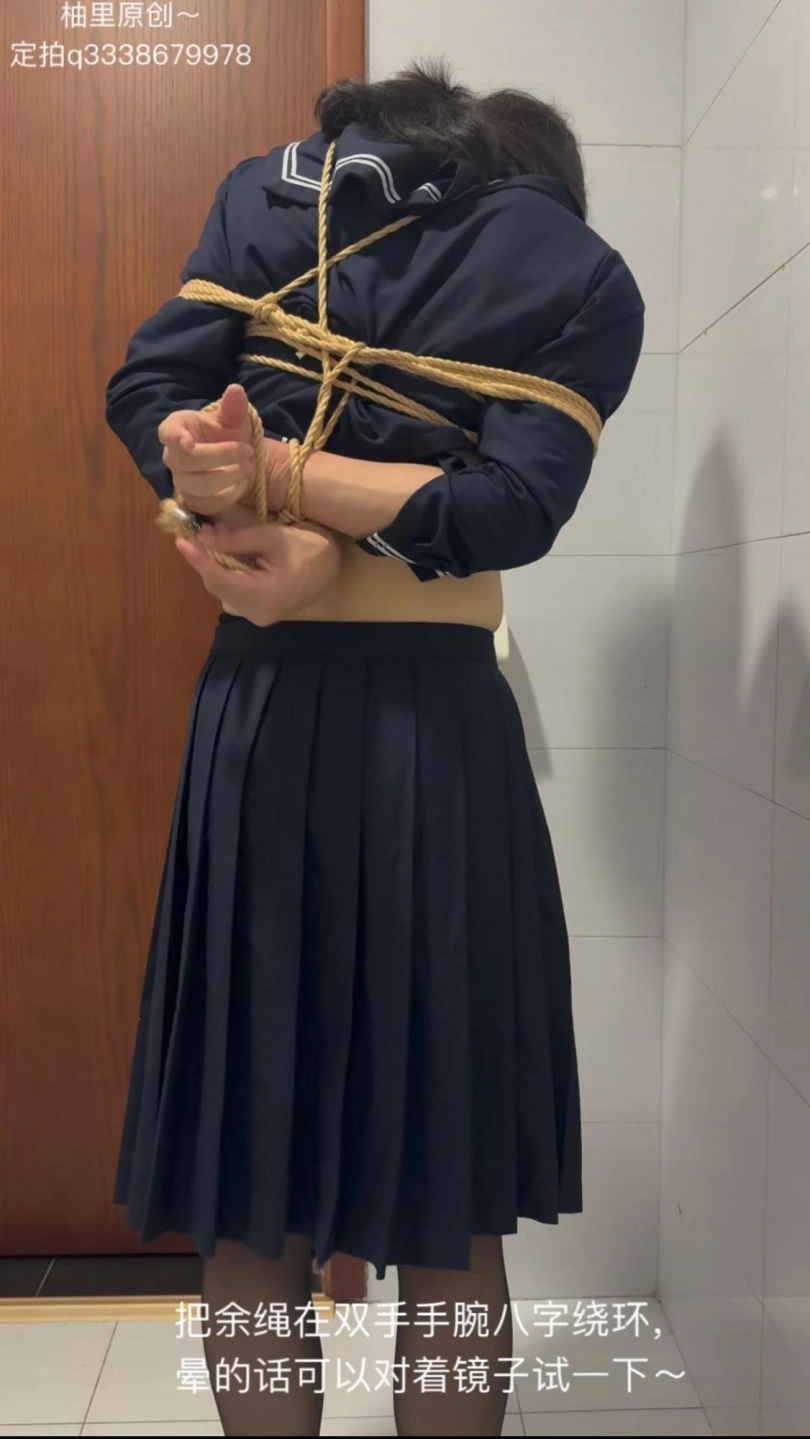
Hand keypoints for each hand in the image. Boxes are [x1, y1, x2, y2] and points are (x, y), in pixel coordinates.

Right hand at [158, 383, 254, 516]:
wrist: (236, 460)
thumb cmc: (228, 434)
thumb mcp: (234, 419)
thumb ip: (234, 407)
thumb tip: (236, 390)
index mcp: (178, 428)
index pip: (167, 432)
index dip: (175, 438)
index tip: (187, 442)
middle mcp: (172, 456)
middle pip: (187, 462)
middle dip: (221, 457)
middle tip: (247, 451)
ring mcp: (181, 481)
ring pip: (197, 486)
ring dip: (228, 477)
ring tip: (248, 467)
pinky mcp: (193, 502)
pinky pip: (207, 504)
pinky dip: (229, 495)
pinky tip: (241, 484)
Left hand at [175, 518, 340, 625]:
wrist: (333, 565)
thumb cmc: (309, 547)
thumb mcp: (273, 537)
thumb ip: (237, 539)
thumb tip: (203, 535)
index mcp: (265, 597)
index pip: (220, 578)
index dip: (198, 559)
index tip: (181, 541)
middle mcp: (258, 614)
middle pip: (218, 586)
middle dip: (205, 560)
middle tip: (196, 535)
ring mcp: (259, 617)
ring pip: (223, 591)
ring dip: (215, 567)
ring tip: (212, 544)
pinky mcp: (260, 614)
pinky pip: (233, 594)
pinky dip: (226, 575)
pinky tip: (228, 558)